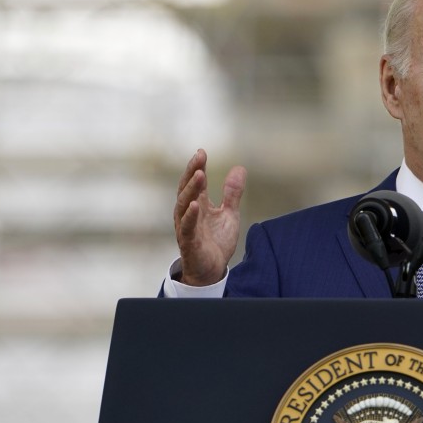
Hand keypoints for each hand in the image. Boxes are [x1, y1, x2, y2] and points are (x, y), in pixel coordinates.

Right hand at [173, 149, 246, 286]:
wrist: (212, 270)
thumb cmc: (216, 241)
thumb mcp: (229, 214)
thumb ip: (233, 193)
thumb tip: (239, 168)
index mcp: (198, 205)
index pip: (196, 182)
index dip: (198, 167)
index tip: (202, 152)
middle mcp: (189, 213)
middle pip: (187, 189)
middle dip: (192, 172)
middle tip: (199, 157)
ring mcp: (187, 227)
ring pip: (183, 205)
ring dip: (191, 190)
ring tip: (198, 175)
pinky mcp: (189, 242)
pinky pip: (187, 228)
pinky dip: (190, 216)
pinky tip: (195, 205)